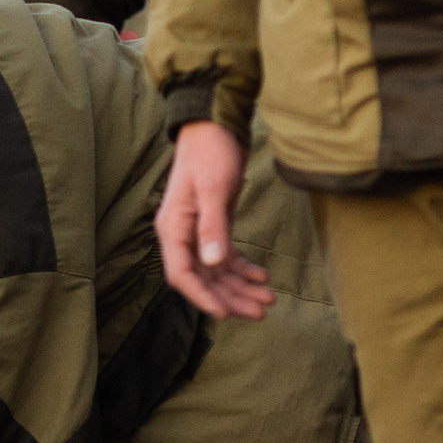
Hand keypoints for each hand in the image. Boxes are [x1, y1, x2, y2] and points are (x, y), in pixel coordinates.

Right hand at [157, 120, 269, 318]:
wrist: (214, 128)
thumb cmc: (210, 153)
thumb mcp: (213, 189)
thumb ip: (213, 227)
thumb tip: (213, 263)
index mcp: (173, 228)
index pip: (182, 274)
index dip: (203, 297)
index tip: (226, 314)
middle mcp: (181, 235)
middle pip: (203, 278)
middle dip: (231, 297)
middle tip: (261, 312)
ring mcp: (197, 231)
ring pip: (216, 271)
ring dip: (240, 287)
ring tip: (269, 299)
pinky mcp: (213, 225)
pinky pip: (225, 256)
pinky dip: (243, 269)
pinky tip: (262, 277)